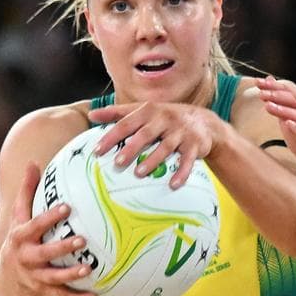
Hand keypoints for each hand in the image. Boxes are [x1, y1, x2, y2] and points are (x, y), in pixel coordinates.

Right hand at [0, 162, 97, 295]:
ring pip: (53, 277)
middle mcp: (25, 258)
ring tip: (89, 269)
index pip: (33, 226)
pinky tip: (96, 294)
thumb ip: (26, 193)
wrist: (8, 280)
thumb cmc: (20, 240)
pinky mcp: (45, 292)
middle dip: (61, 248)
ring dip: (71, 274)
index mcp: (20, 237)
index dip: (48, 217)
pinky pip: (62, 295)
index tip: (66, 207)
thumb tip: (32, 163)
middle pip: (43, 253)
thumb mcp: (19, 218)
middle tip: (82, 239)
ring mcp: (34, 277)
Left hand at [89, 101, 219, 188]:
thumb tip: (91, 114)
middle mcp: (165, 119)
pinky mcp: (195, 145)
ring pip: (166, 147)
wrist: (204, 122)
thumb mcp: (143, 111)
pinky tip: (173, 184)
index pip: (127, 122)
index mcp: (149, 111)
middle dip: (132, 148)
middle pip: (146, 134)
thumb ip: (117, 113)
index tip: (98, 150)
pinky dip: (181, 172)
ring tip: (139, 173)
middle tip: (117, 163)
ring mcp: (181, 132)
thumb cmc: (166, 118)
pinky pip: (188, 160)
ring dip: (153, 160)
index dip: (112, 136)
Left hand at [253, 76, 295, 180]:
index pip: (291, 90)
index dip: (274, 85)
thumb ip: (281, 105)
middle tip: (261, 93)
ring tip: (268, 106)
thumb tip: (269, 81)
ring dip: (284, 110)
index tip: (257, 82)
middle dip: (277, 95)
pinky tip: (288, 124)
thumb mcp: (290, 122)